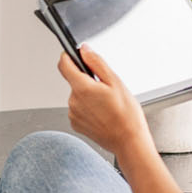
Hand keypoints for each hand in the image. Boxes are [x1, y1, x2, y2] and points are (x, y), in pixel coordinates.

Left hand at [59, 46, 153, 161]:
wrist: (128, 142)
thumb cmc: (126, 115)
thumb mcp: (115, 82)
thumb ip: (97, 63)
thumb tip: (84, 50)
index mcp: (82, 88)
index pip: (63, 65)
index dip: (69, 57)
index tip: (76, 56)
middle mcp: (73, 101)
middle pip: (74, 81)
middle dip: (87, 80)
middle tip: (106, 89)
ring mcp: (73, 114)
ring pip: (78, 96)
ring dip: (89, 96)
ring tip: (107, 105)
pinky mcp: (76, 124)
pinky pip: (79, 109)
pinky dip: (88, 108)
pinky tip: (102, 114)